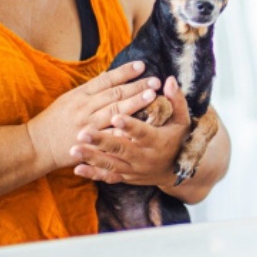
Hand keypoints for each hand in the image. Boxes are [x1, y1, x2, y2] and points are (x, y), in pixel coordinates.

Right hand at [25, 61, 161, 173]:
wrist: (36, 145)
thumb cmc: (54, 120)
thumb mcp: (69, 99)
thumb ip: (90, 89)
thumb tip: (109, 76)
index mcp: (80, 94)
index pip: (106, 80)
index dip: (125, 72)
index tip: (142, 65)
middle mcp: (84, 108)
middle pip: (114, 94)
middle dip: (136, 87)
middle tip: (155, 81)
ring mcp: (87, 125)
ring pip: (114, 112)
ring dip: (135, 104)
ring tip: (152, 97)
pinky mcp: (89, 143)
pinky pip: (109, 136)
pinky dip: (124, 130)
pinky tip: (140, 126)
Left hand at [71, 76, 190, 185]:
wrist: (176, 172)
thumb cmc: (178, 140)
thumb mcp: (182, 121)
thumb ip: (176, 100)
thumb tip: (169, 80)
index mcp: (157, 141)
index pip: (142, 132)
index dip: (129, 125)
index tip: (115, 117)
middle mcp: (144, 157)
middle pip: (121, 149)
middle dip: (101, 141)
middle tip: (83, 133)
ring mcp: (133, 169)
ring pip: (111, 164)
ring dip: (92, 157)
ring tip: (74, 149)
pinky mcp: (126, 177)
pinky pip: (108, 177)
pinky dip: (93, 173)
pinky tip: (77, 169)